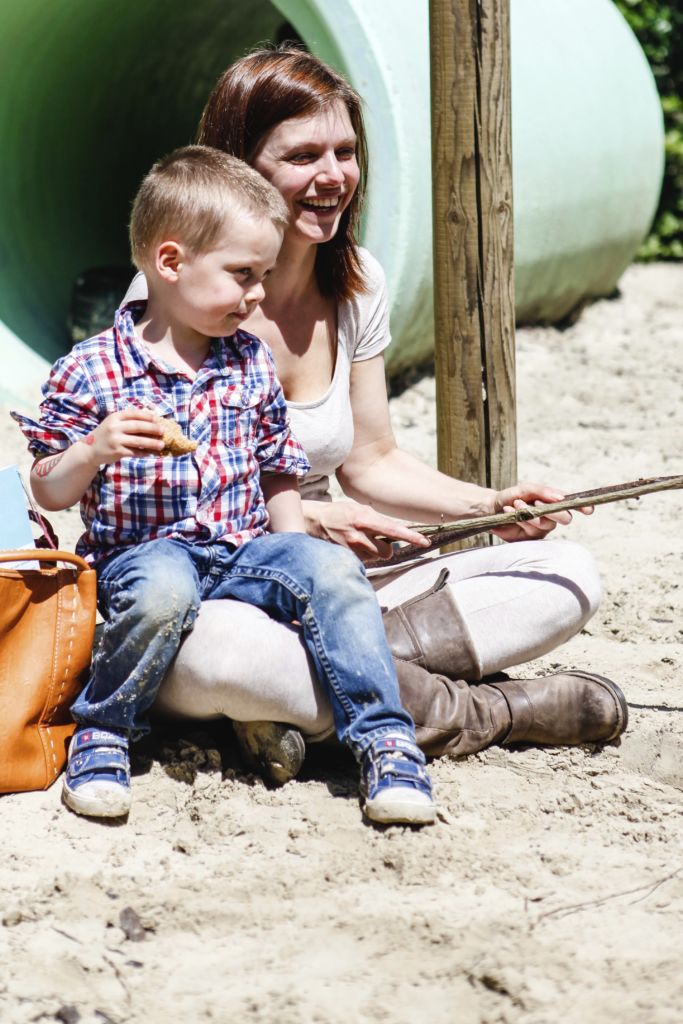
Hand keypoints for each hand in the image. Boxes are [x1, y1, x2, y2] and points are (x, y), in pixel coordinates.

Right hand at [80, 408, 163, 465]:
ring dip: (152, 443)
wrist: (90, 449)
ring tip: (161, 444)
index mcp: (115, 417)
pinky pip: (134, 452)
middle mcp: (114, 427)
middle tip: (163, 431)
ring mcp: (115, 439)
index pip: (134, 414)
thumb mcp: (113, 423)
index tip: (157, 419)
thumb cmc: (106, 434)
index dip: (147, 416)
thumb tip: (150, 418)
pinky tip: (151, 453)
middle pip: (138, 426)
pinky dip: (144, 452)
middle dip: (152, 428)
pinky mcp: (117, 451)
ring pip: (138, 441)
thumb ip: (127, 420)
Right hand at [305, 500, 430, 562]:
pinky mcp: (346, 558)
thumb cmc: (341, 513)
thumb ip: (377, 521)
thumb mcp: (360, 510)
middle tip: (376, 540)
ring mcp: (351, 548)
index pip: (393, 530)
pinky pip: (364, 561)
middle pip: (387, 552)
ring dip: (372, 552)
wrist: (315, 521)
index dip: (411, 537)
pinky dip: (362, 556)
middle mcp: (359, 534)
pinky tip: (352, 546)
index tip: (425, 542)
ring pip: (375, 558)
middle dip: (386, 548)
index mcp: (365, 518)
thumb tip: (396, 532)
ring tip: (359, 541)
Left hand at [491, 482, 593, 541]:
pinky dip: (521, 520)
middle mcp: (551, 518)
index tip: (589, 510)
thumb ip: (544, 491)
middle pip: (565, 518)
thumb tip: (561, 498)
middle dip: (553, 511)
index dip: (583, 507)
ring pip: (546, 524)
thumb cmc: (511, 496)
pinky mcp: (530, 539)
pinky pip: (531, 531)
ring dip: (530, 513)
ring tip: (515, 504)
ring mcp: (541, 530)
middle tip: (536, 503)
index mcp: (554, 504)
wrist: (491, 508)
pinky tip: (510, 511)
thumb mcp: (527, 488)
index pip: (573, 506)